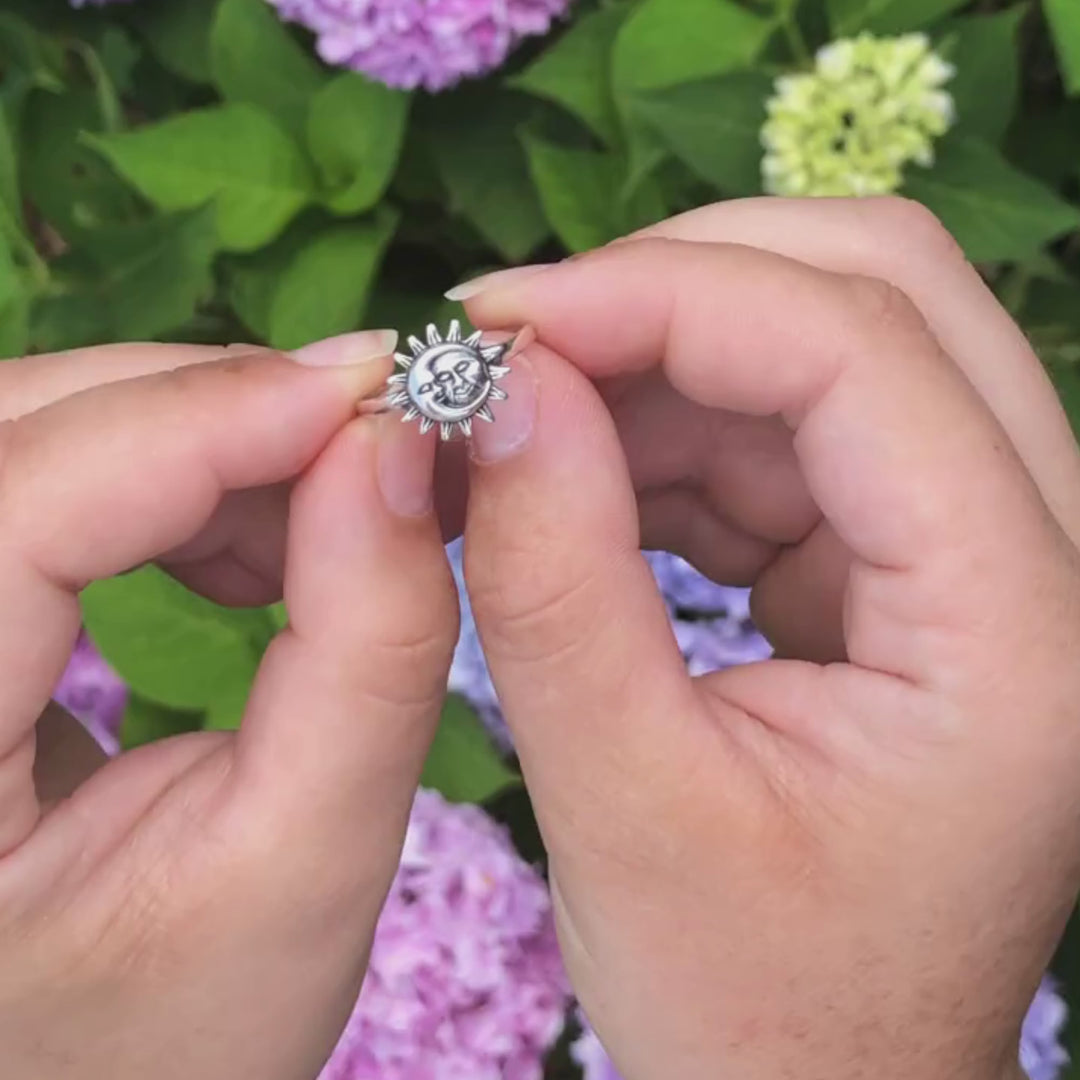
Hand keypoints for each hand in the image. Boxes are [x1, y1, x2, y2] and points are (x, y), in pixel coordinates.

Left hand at [0, 338, 458, 1078]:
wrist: (77, 1079)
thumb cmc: (172, 1031)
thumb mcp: (304, 864)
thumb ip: (369, 650)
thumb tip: (399, 451)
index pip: (12, 512)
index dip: (203, 423)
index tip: (378, 397)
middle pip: (7, 437)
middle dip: (206, 414)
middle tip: (372, 447)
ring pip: (23, 438)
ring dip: (192, 442)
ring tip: (318, 525)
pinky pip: (33, 484)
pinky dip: (159, 478)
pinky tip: (239, 549)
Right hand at [456, 197, 1079, 1079]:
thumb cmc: (754, 1000)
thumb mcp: (625, 806)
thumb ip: (553, 583)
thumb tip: (496, 391)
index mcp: (1023, 626)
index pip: (860, 350)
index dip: (663, 296)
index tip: (495, 322)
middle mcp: (1040, 554)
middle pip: (882, 289)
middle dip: (677, 285)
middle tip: (513, 344)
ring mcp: (974, 546)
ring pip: (821, 342)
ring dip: (654, 359)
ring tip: (513, 423)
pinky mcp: (898, 559)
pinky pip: (780, 427)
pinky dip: (662, 429)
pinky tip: (565, 479)